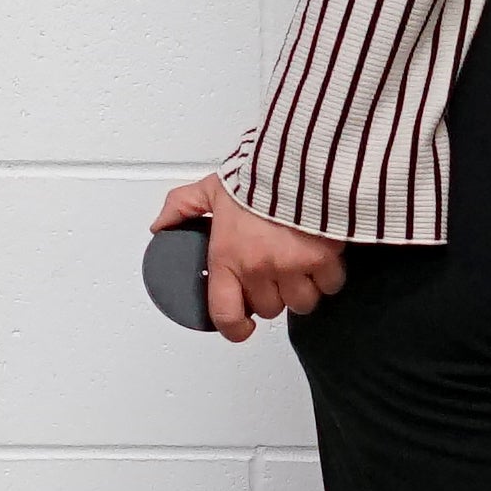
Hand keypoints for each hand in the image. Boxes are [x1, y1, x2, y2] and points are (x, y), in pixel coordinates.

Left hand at [152, 172, 346, 344]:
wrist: (298, 162)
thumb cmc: (257, 175)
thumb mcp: (210, 188)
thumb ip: (181, 208)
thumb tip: (161, 226)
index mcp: (227, 257)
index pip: (225, 313)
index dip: (234, 328)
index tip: (241, 327)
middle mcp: (258, 269)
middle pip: (269, 309)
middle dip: (271, 295)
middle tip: (272, 273)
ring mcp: (293, 268)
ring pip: (302, 303)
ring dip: (301, 290)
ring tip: (298, 266)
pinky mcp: (324, 262)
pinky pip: (330, 286)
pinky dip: (328, 276)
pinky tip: (321, 257)